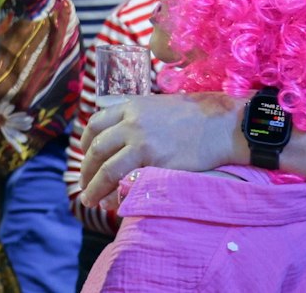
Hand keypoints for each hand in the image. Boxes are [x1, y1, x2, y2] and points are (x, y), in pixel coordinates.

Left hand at [79, 92, 240, 208]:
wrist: (221, 124)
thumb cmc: (194, 114)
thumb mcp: (155, 104)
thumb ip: (133, 113)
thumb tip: (114, 125)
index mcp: (128, 107)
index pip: (95, 125)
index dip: (85, 142)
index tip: (85, 156)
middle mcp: (130, 124)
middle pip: (96, 149)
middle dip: (86, 170)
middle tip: (84, 185)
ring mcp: (142, 144)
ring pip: (107, 168)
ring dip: (94, 186)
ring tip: (90, 199)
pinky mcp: (157, 163)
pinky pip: (128, 181)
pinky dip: (116, 193)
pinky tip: (113, 203)